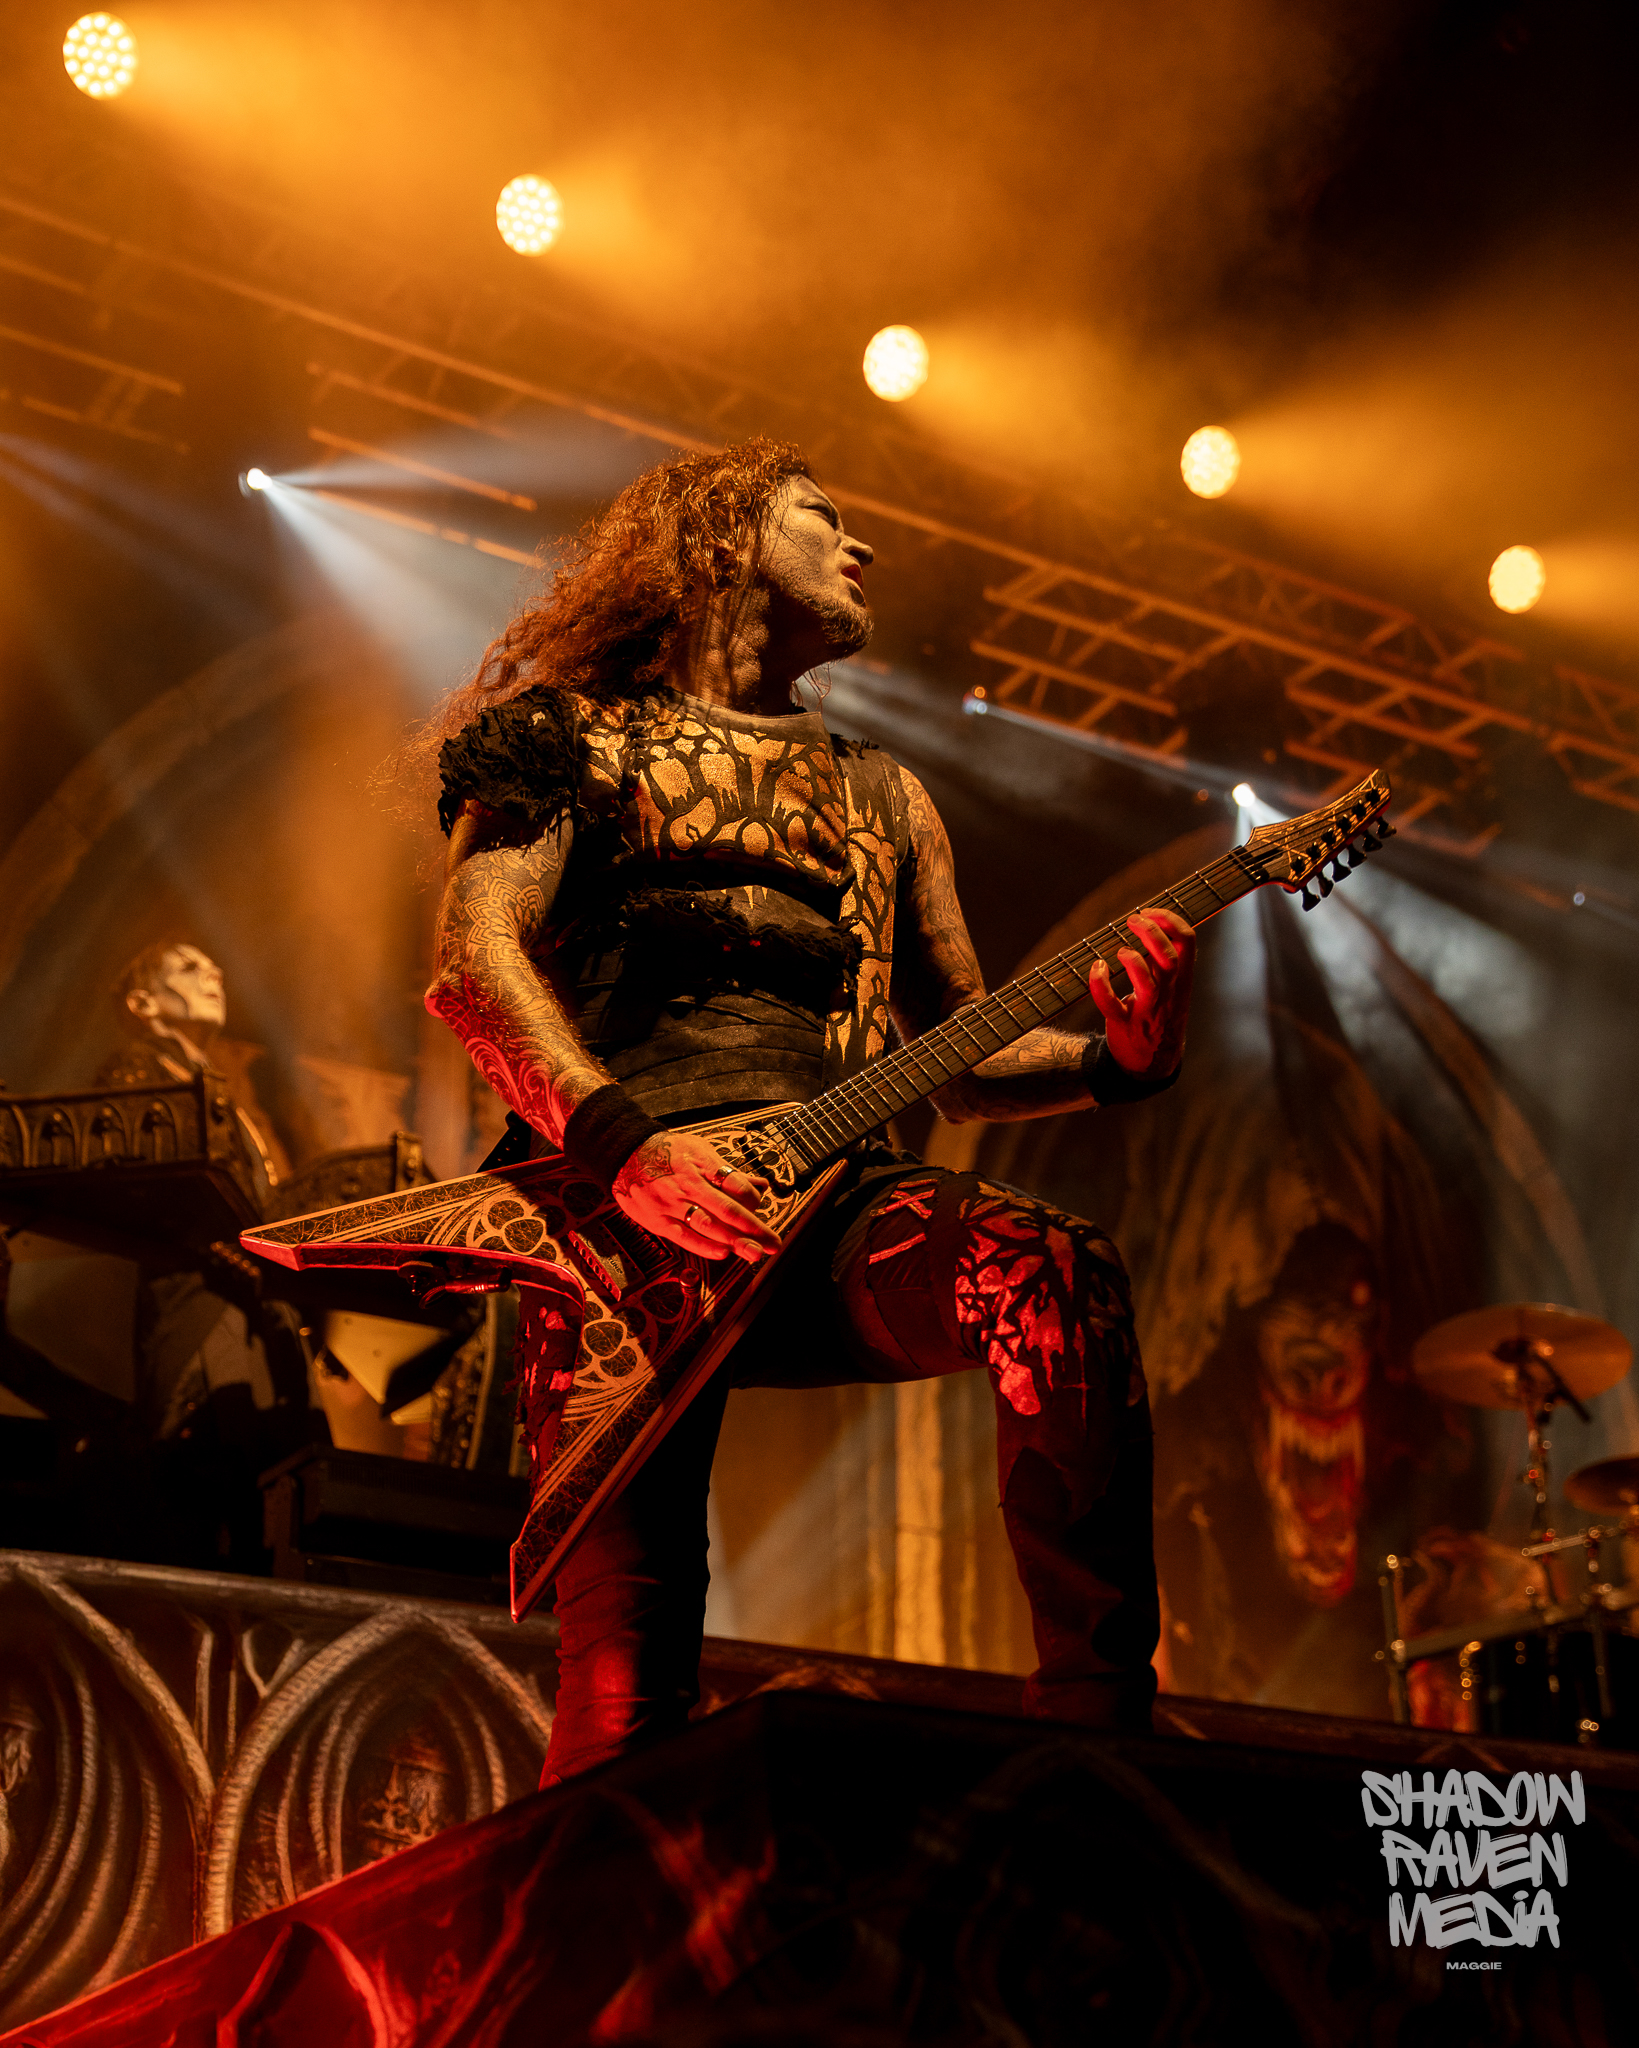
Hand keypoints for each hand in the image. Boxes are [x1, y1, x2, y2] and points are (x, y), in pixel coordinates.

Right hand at [611, 1130, 780, 1261]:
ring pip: (708, 1226)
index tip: (762, 1204)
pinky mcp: (659, 1220)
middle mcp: (689, 1185)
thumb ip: (730, 1171)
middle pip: (727, 1209)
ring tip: (755, 1252)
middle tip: (773, 1243)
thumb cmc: (666, 1152)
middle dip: (754, 1228)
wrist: (625, 1154)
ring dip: (734, 1241)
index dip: (753, 1197)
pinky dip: (704, 1246)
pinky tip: (722, 1253)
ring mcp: (672, 1204)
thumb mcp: (700, 1150)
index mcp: (701, 1165)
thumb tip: (760, 1185)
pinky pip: (684, 1236)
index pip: (735, 1183)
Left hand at [1088, 908, 1195, 1077]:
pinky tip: (1097, 968)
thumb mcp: (1171, 985)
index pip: (1187, 940)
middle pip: (1168, 957)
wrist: (1152, 1064)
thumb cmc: (1160, 1015)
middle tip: (1132, 920)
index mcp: (1181, 979)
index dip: (1170, 919)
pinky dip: (1100, 985)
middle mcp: (1168, 993)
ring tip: (1120, 951)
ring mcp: (1147, 1011)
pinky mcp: (1124, 1025)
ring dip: (1131, 960)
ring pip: (1146, 982)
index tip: (1150, 911)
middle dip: (1150, 932)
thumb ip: (1164, 957)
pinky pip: (1111, 1005)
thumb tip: (1154, 922)